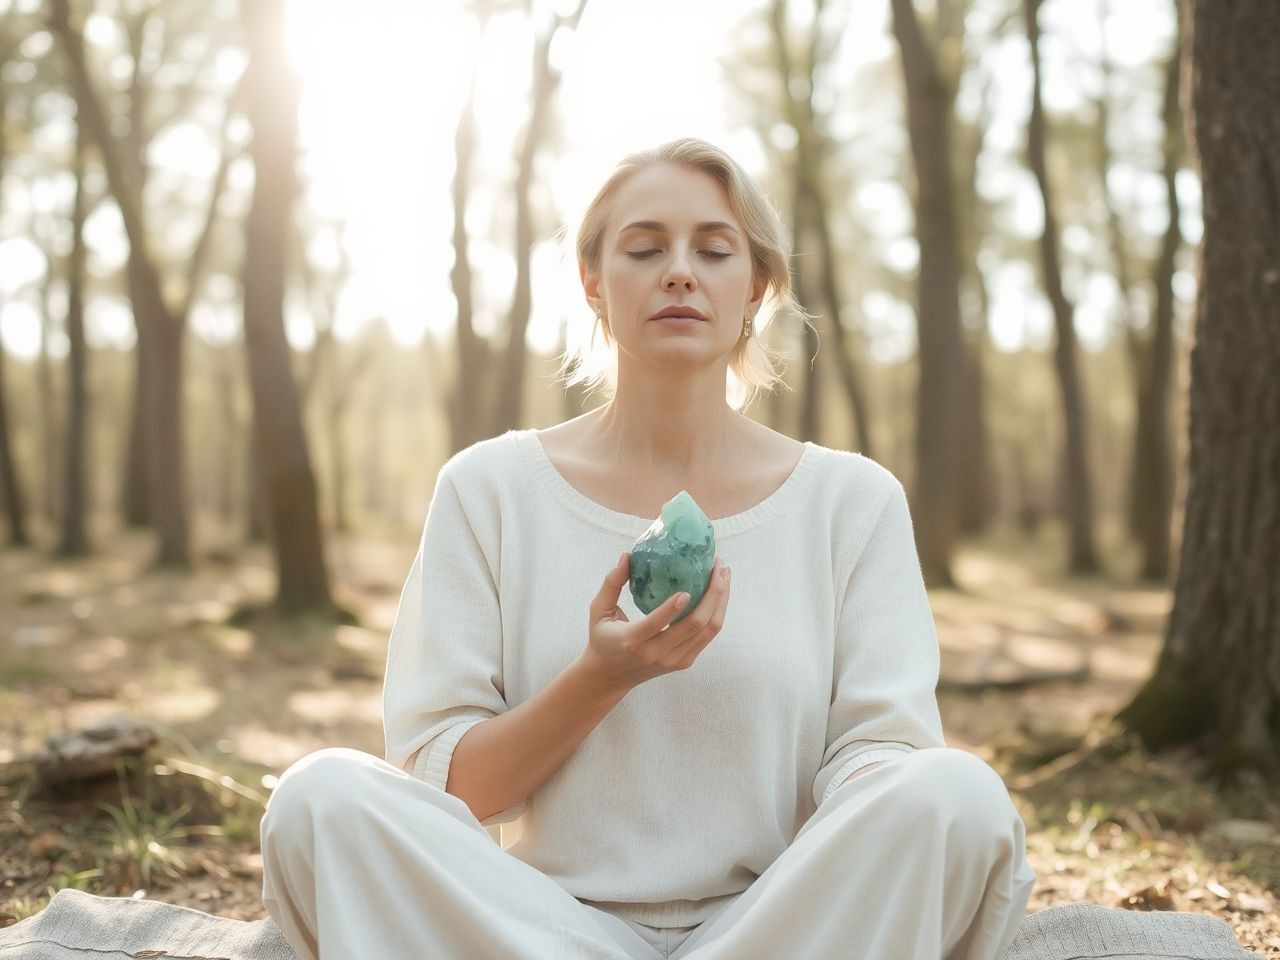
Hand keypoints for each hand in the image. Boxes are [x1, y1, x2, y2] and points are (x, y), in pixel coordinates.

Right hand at [578, 551, 731, 694]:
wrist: (610, 676)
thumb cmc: (603, 637)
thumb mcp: (598, 610)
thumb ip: (611, 583)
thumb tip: (626, 556)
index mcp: (632, 640)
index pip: (655, 624)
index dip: (672, 608)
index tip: (687, 590)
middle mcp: (656, 653)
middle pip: (694, 625)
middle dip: (713, 593)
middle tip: (718, 565)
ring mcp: (674, 660)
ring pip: (708, 630)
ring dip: (721, 600)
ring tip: (724, 573)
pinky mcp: (684, 662)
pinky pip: (708, 636)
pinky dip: (717, 612)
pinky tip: (719, 592)